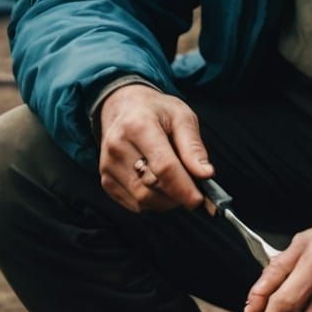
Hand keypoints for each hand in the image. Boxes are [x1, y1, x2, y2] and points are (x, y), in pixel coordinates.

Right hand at [98, 84, 213, 212]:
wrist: (124, 107)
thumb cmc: (156, 111)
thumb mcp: (182, 117)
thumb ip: (193, 146)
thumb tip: (205, 174)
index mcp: (138, 126)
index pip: (163, 167)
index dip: (183, 188)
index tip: (198, 200)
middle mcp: (117, 147)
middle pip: (151, 188)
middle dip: (177, 194)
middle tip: (191, 186)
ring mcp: (108, 166)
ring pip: (143, 200)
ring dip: (165, 199)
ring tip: (174, 181)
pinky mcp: (106, 180)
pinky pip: (135, 204)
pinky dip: (152, 201)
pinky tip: (157, 183)